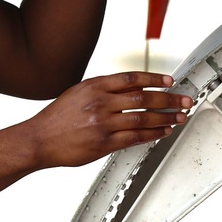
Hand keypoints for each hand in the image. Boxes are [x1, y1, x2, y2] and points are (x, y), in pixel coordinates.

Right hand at [26, 71, 191, 168]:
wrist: (38, 139)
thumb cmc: (56, 118)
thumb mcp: (77, 93)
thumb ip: (102, 90)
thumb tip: (130, 90)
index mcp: (94, 86)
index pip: (132, 78)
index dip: (155, 79)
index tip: (169, 81)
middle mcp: (100, 102)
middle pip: (143, 98)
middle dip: (168, 99)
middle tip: (183, 100)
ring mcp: (102, 123)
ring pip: (143, 117)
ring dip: (166, 117)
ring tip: (179, 117)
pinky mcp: (103, 143)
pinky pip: (135, 137)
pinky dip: (153, 134)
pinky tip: (162, 132)